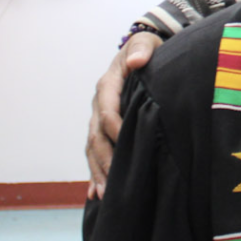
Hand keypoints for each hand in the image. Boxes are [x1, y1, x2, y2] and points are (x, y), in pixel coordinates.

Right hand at [86, 31, 160, 197]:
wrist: (141, 52)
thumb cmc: (146, 50)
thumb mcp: (146, 44)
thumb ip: (142, 49)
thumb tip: (136, 61)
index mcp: (107, 85)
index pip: (108, 112)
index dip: (116, 130)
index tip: (130, 147)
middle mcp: (99, 104)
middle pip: (96, 136)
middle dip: (103, 161)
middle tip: (112, 185)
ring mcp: (98, 117)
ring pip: (93, 148)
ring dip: (97, 171)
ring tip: (103, 195)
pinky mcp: (103, 128)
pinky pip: (95, 152)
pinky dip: (95, 172)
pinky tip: (94, 194)